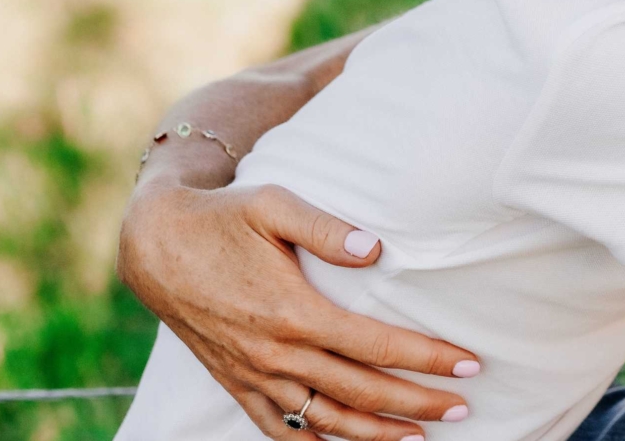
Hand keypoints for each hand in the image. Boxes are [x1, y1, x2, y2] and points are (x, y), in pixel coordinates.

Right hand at [117, 181, 479, 440]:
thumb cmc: (223, 218)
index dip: (427, 358)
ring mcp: (253, 375)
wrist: (155, 244)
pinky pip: (279, 430)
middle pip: (361, 392)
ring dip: (375, 436)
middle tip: (464, 408)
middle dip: (417, 404)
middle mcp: (275, 354)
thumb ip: (327, 229)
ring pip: (324, 422)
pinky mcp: (235, 383)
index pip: (376, 346)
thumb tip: (376, 249)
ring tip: (420, 438)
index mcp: (293, 312)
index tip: (469, 363)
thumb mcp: (274, 207)